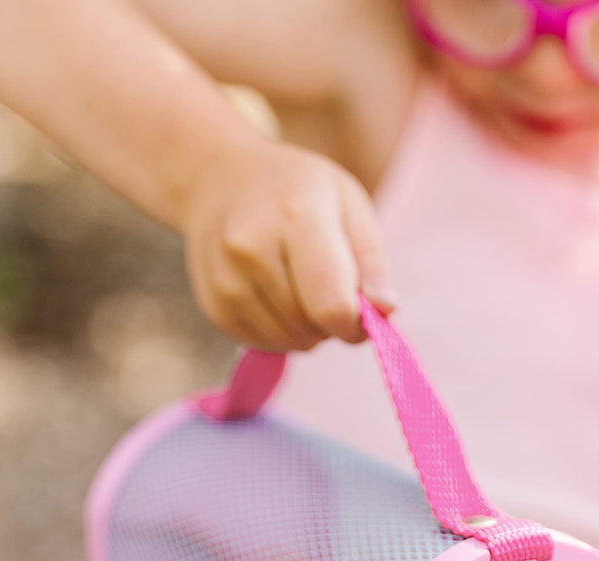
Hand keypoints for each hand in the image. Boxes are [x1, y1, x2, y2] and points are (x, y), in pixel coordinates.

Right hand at [182, 133, 395, 350]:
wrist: (220, 178)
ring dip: (306, 330)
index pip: (331, 305)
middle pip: (310, 328)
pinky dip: (279, 333)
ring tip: (302, 289)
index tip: (364, 315)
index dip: (356, 324)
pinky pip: (261, 344)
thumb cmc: (299, 191)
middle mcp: (252, 249)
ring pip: (286, 341)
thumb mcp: (349, 205)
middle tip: (328, 288)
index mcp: (296, 218)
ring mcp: (226, 278)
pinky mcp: (212, 304)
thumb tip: (385, 309)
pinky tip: (277, 298)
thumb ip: (372, 261)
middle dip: (331, 323)